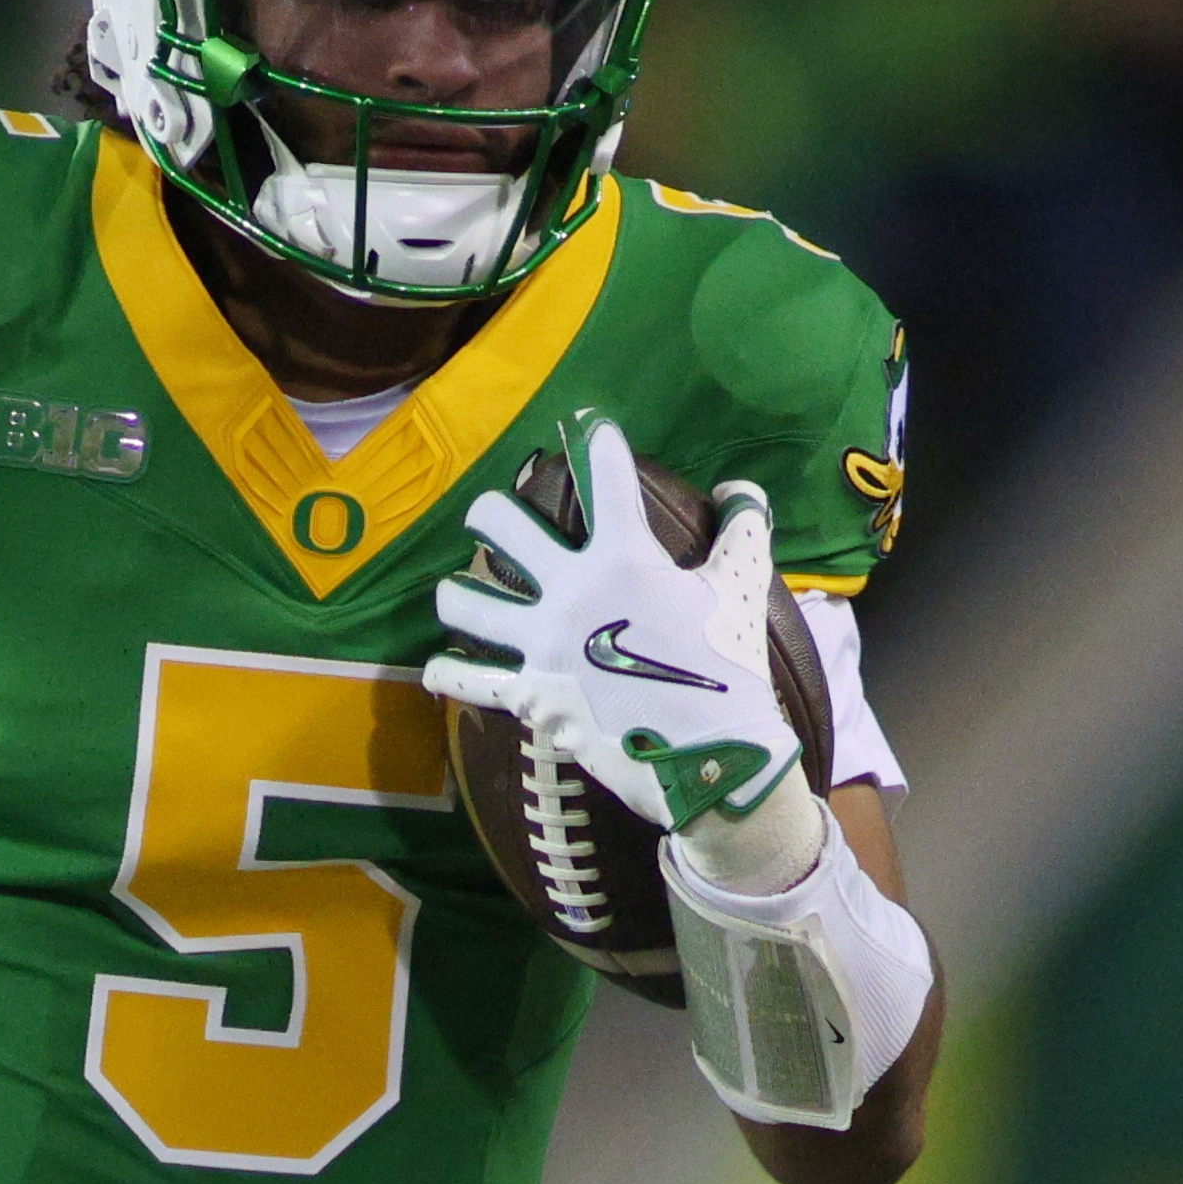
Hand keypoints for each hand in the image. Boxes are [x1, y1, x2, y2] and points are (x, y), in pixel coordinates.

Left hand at [425, 414, 798, 832]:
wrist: (713, 759)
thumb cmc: (729, 668)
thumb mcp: (743, 590)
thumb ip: (743, 530)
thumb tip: (740, 487)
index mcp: (623, 558)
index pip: (604, 478)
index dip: (596, 441)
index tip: (589, 424)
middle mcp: (570, 591)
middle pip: (499, 524)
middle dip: (490, 510)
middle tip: (492, 515)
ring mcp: (542, 642)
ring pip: (464, 599)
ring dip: (458, 591)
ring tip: (461, 592)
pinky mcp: (528, 693)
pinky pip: (467, 679)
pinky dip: (448, 671)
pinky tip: (439, 665)